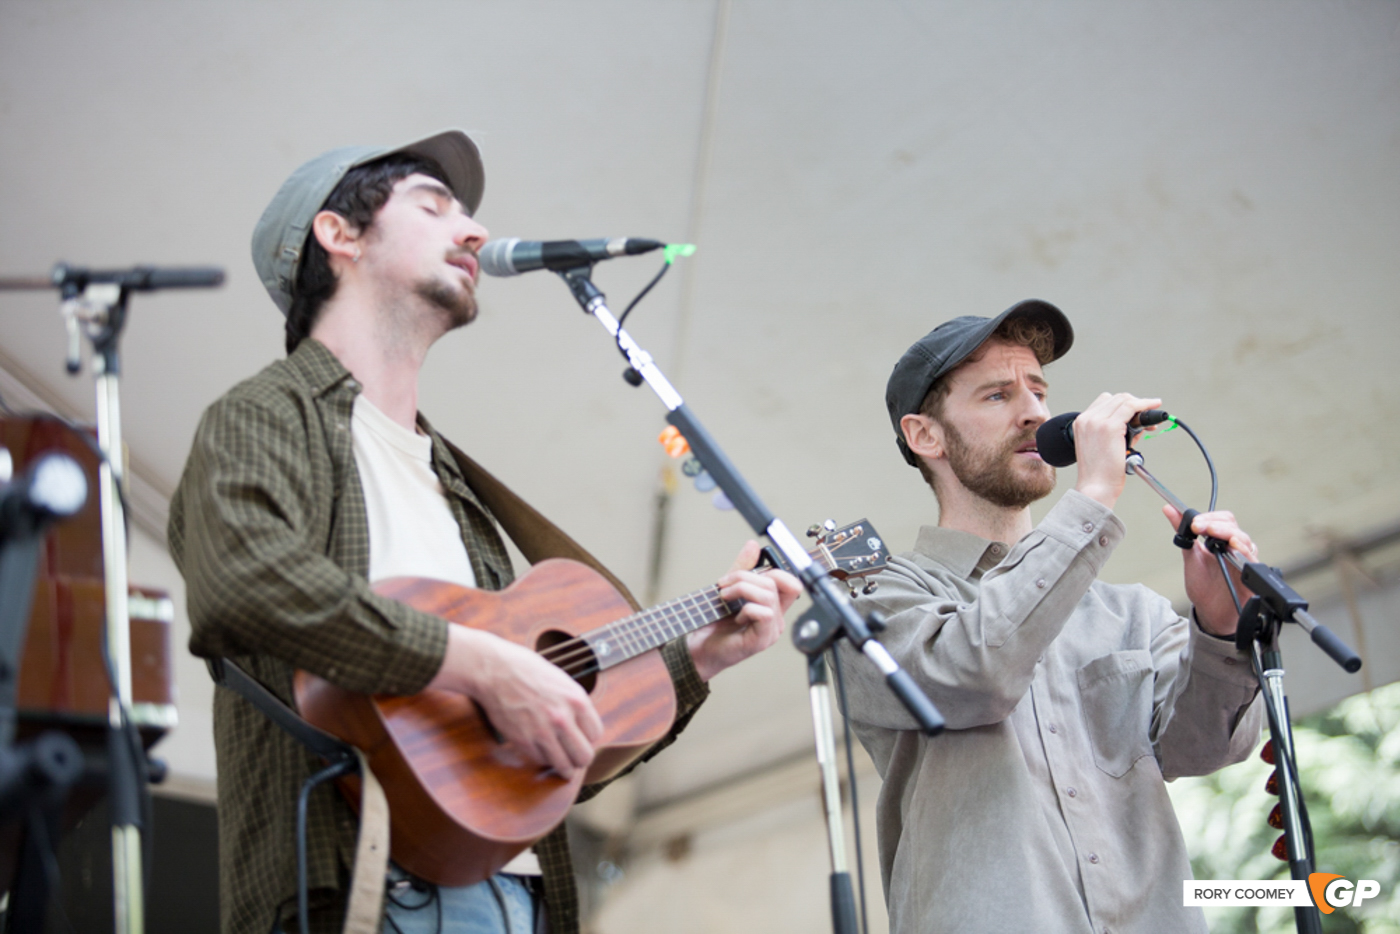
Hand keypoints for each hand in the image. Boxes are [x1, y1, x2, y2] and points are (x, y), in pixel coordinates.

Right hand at [428, 626, 601, 778]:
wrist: (495, 670)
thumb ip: (574, 704)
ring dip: (563, 767)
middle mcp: (563, 718)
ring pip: (564, 766)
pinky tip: (540, 749)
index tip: (581, 737)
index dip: (588, 737)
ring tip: (561, 763)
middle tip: (574, 756)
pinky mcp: (523, 741)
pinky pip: (541, 761)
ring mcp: (543, 732)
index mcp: (577, 700)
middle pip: (584, 757)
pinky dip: (542, 758)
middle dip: (580, 759)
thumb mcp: (561, 681)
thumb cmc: (527, 670)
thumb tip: (582, 726)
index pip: (596, 734)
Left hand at [686, 540, 802, 681]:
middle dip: (745, 577)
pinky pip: (764, 614)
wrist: (698, 649)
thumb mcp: (728, 589)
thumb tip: (753, 545)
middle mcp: (775, 619)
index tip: (746, 572)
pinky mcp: (762, 640)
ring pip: (769, 595)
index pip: (790, 582)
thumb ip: (742, 569)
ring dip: (742, 589)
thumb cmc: (713, 624)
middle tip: (724, 584)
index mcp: (772, 606)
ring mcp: (771, 631)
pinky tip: (735, 616)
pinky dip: (747, 608)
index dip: (773, 571)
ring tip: (724, 596)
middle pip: (776, 583)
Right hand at [1071, 392, 1162, 508]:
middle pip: (1116, 398)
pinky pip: (1131, 407)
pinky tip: (1153, 411)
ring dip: (1141, 405)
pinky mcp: (1110, 427)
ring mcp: (1097, 421)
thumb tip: (1138, 424)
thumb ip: (1117, 431)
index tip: (1137, 411)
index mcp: (1081, 423)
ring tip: (1151, 420)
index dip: (1124, 404)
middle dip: (1135, 404)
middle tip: (1148, 416)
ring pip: (1124, 400)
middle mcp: (1086, 419)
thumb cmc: (1099, 473)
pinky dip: (1144, 406)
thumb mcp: (1103, 446)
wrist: (1095, 487)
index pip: (1105, 401)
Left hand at [1162, 504, 1258, 636]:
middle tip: (1198, 527)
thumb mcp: (1190, 556)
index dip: (1208, 517)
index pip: (1222, 519)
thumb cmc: (1204, 586)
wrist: (1211, 613)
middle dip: (1215, 524)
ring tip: (1213, 532)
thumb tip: (1169, 509)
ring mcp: (1244, 560)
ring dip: (1227, 533)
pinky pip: (1251, 560)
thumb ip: (1183, 533)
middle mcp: (1236, 548)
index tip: (1193, 522)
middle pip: (1233, 526)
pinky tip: (1233, 547)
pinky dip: (1243, 551)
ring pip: (1243, 539)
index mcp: (1222, 540)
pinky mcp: (1250, 575)